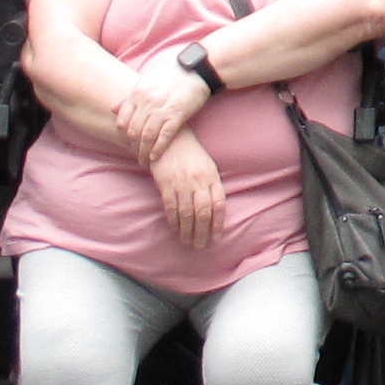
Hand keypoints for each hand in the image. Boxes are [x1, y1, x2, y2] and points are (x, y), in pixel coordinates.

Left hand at [114, 56, 207, 163]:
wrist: (194, 71)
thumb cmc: (169, 76)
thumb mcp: (145, 82)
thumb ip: (129, 97)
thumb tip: (112, 109)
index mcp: (138, 93)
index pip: (123, 119)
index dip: (123, 133)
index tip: (127, 140)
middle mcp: (147, 102)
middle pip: (134, 130)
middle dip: (133, 146)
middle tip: (135, 154)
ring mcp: (162, 109)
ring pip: (147, 136)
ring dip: (144, 151)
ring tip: (144, 160)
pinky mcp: (177, 115)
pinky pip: (164, 136)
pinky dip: (158, 148)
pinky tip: (155, 156)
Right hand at [149, 132, 225, 252]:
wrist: (171, 138)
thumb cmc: (192, 154)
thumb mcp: (208, 166)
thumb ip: (212, 187)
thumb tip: (215, 211)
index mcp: (212, 176)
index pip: (219, 204)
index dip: (218, 224)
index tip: (216, 238)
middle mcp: (198, 181)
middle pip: (203, 213)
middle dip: (202, 232)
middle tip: (200, 246)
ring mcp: (182, 183)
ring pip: (186, 214)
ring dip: (187, 231)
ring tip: (188, 242)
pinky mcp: (166, 184)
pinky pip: (171, 208)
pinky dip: (174, 221)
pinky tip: (176, 229)